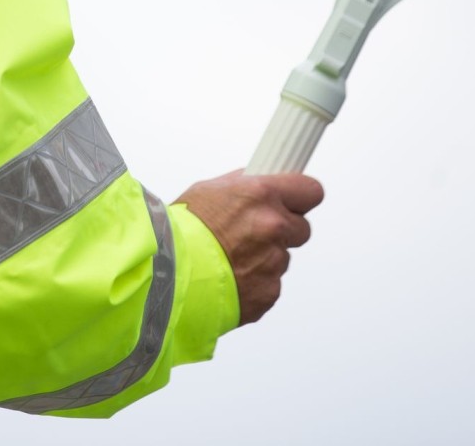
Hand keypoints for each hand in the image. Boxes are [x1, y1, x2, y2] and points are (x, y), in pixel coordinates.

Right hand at [175, 170, 324, 325]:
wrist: (164, 275)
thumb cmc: (178, 232)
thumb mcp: (207, 191)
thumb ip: (242, 186)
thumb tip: (258, 182)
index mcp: (261, 195)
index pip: (311, 191)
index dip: (301, 197)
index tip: (296, 200)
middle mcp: (273, 227)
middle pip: (301, 228)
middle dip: (283, 230)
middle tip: (254, 232)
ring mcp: (273, 262)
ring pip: (282, 258)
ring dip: (264, 258)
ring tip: (229, 258)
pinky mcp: (269, 292)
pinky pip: (270, 284)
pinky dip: (255, 282)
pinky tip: (229, 277)